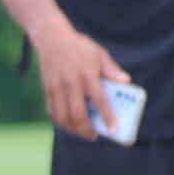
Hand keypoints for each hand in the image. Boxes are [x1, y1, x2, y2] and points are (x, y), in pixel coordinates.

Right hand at [30, 13, 129, 139]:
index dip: (107, 116)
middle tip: (94, 136)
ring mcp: (57, 88)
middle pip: (78, 114)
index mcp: (88, 74)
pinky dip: (60, 122)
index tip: (114, 129)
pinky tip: (69, 124)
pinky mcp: (47, 90)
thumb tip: (126, 81)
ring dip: (73, 130)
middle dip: (87, 130)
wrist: (52, 39)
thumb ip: (112, 69)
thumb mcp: (99, 54)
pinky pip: (52, 113)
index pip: (99, 100)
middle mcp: (71, 83)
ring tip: (82, 132)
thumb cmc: (80, 47)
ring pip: (62, 118)